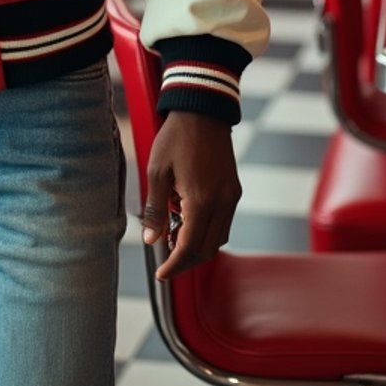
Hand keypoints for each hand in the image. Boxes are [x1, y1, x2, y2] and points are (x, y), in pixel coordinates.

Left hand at [140, 111, 240, 281]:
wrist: (202, 111)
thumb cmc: (175, 138)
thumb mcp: (156, 171)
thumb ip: (155, 208)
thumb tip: (151, 240)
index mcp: (200, 200)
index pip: (189, 246)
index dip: (174, 264)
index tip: (161, 274)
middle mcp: (222, 203)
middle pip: (208, 249)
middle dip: (186, 260)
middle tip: (166, 260)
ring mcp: (231, 197)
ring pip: (219, 238)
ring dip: (198, 246)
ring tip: (173, 238)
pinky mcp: (234, 190)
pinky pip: (223, 222)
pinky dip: (207, 230)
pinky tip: (187, 220)